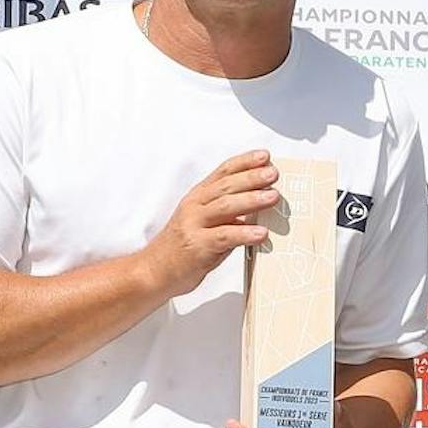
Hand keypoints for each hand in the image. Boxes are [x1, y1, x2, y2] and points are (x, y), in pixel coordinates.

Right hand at [143, 151, 281, 292]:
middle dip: (251, 178)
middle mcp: (195, 206)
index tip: (265, 156)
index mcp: (198, 196)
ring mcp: (194, 226)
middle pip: (226, 186)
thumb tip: (261, 201)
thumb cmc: (185, 245)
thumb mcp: (203, 220)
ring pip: (225, 207)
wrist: (154, 271)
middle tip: (273, 173)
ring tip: (273, 197)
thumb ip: (228, 210)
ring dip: (251, 200)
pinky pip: (224, 237)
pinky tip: (261, 233)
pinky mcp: (197, 247)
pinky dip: (244, 233)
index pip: (223, 172)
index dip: (244, 162)